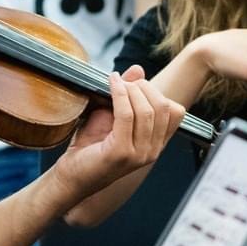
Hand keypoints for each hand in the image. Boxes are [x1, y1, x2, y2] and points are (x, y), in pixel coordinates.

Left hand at [49, 68, 187, 199]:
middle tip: (124, 82)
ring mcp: (139, 155)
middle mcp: (152, 152)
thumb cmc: (90, 148)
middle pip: (162, 108)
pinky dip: (119, 95)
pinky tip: (110, 84)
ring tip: (115, 83)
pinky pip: (126, 115)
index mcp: (155, 145)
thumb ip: (128, 95)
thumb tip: (138, 69)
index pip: (175, 112)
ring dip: (130, 90)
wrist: (71, 176)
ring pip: (146, 110)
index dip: (157, 92)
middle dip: (144, 87)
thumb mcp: (113, 117)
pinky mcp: (121, 153)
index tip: (136, 84)